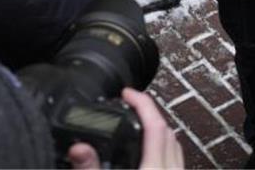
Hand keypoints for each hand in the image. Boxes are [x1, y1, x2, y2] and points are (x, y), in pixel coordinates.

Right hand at [66, 88, 183, 168]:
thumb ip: (91, 169)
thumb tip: (79, 148)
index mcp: (153, 169)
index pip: (155, 124)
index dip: (141, 102)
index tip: (127, 92)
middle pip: (166, 130)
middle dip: (149, 111)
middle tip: (130, 103)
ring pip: (174, 143)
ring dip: (158, 128)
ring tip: (138, 121)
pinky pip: (175, 159)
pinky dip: (164, 146)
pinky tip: (150, 151)